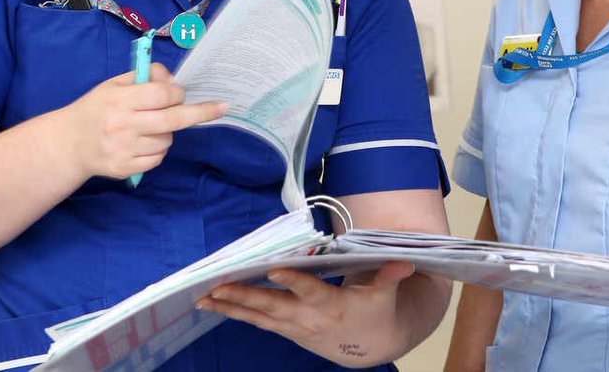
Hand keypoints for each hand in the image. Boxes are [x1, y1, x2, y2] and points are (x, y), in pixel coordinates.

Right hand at [58, 63, 226, 180]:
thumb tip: (173, 79)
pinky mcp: (125, 168)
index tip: (178, 93)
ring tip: (147, 127)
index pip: (161, 94)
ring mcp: (124, 149)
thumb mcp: (115, 84)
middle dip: (201, 112)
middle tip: (222, 107)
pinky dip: (157, 149)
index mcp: (119, 100)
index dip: (175, 92)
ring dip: (167, 132)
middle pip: (173, 119)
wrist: (69, 143)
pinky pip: (158, 158)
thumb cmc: (97, 108)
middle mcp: (122, 125)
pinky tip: (142, 143)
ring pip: (167, 140)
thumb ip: (144, 77)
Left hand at [197, 261, 417, 366]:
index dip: (293, 281)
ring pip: (258, 316)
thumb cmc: (375, 310)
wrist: (368, 346)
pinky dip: (234, 312)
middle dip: (244, 296)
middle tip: (217, 286)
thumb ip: (389, 275)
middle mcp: (308, 317)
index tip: (274, 268)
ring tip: (203, 298)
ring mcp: (294, 326)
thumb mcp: (385, 294)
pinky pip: (256, 321)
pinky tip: (213, 303)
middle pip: (273, 305)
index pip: (310, 291)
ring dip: (230, 307)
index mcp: (332, 304)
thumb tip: (405, 261)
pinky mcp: (286, 330)